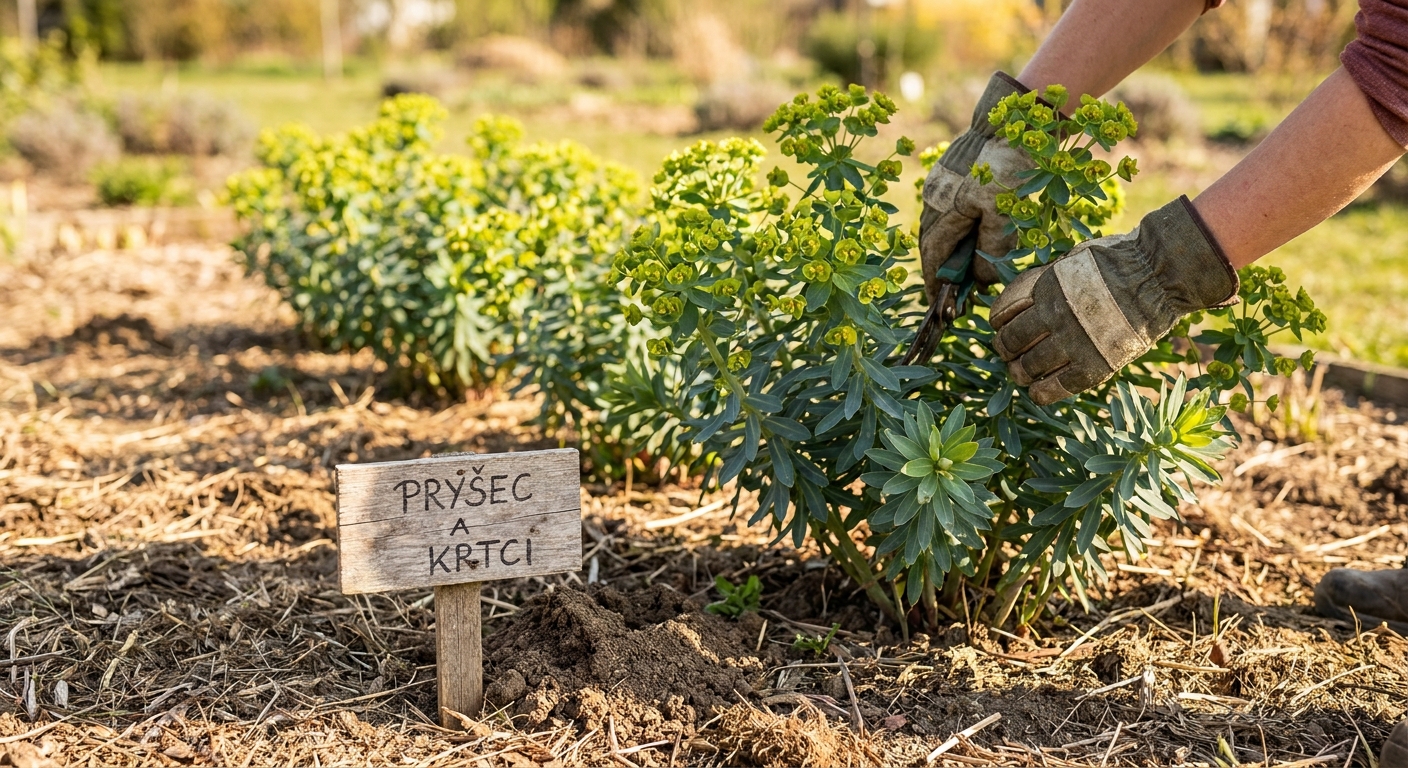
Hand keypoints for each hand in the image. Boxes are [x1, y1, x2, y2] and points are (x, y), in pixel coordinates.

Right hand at [919, 72, 1032, 302]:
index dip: (934, 279)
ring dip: (954, 245)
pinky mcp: (955, 166)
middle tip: (956, 287)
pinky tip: (978, 228)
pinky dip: (962, 224)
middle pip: (934, 239)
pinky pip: (953, 205)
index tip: (938, 301)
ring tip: (971, 262)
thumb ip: (992, 250)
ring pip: (943, 222)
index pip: (933, 254)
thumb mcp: (1005, 214)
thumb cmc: (1012, 165)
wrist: (1019, 114)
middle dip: (943, 266)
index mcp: (943, 207)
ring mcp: (943, 178)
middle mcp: (936, 194)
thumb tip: (981, 278)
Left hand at [988, 197, 1238, 404]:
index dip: (998, 322)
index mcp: (1045, 286)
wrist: (1160, 275)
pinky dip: (1042, 392)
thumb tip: (1030, 294)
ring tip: (1022, 373)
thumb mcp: (1075, 258)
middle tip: (1009, 353)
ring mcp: (1073, 342)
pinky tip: (1038, 392)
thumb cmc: (1121, 260)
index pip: (1003, 311)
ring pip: (1028, 367)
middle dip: (1006, 348)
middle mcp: (1053, 315)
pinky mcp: (1094, 365)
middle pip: (1011, 341)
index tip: (1000, 326)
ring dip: (1020, 372)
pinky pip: (1058, 387)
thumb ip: (1049, 278)